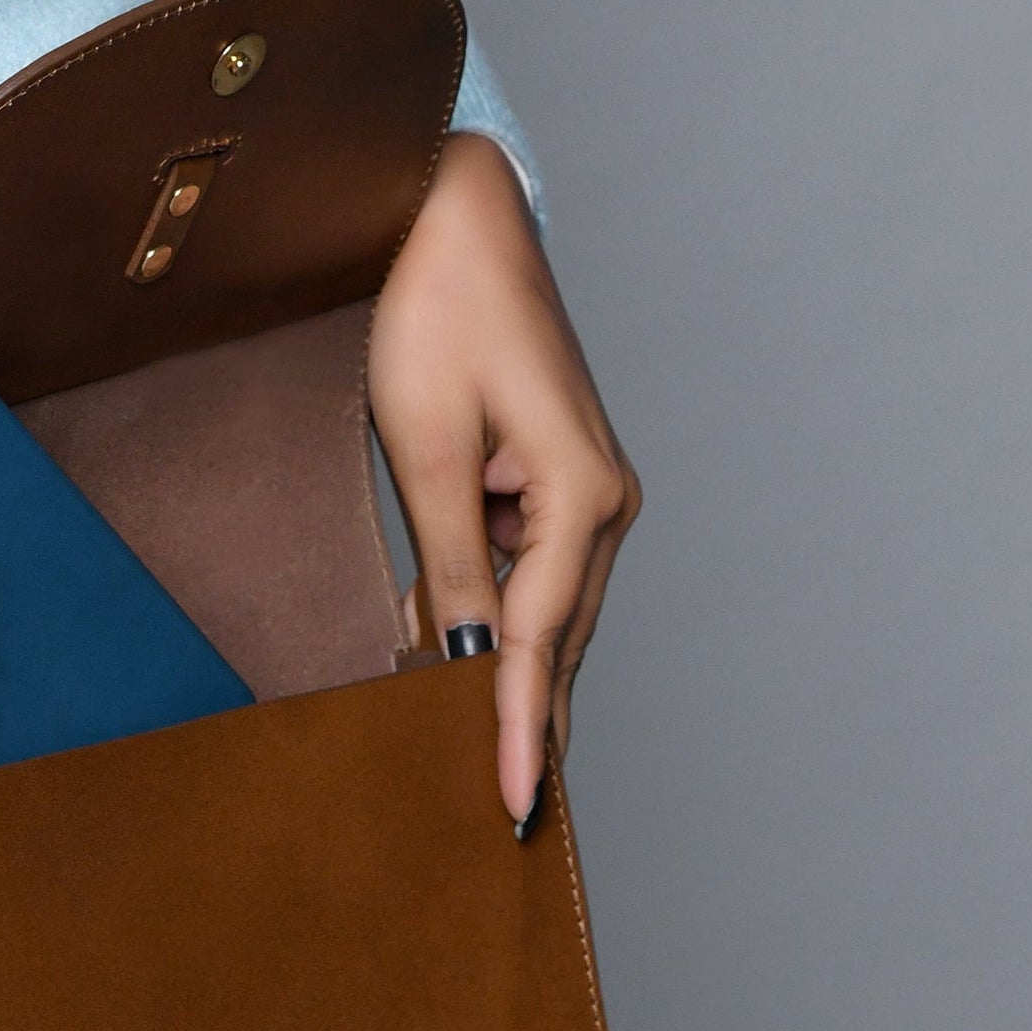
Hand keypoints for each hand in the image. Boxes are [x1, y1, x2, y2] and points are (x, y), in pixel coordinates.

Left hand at [368, 133, 639, 828]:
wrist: (451, 212)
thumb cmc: (436, 312)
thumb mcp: (426, 449)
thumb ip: (453, 565)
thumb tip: (467, 661)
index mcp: (584, 496)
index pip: (542, 645)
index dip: (523, 734)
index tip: (518, 810)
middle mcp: (605, 500)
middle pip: (558, 641)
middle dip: (523, 721)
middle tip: (504, 817)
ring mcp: (587, 490)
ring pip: (544, 612)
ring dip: (504, 671)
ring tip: (475, 752)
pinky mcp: (556, 478)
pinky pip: (528, 570)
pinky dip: (493, 614)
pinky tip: (449, 647)